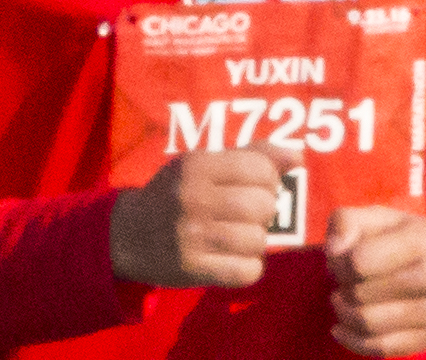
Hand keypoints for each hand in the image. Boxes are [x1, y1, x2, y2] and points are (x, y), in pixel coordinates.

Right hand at [107, 151, 294, 291]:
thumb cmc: (176, 193)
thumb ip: (252, 155)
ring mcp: (193, 236)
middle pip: (263, 206)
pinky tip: (233, 257)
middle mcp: (194, 197)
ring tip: (237, 235)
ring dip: (255, 240)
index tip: (252, 186)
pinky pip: (247, 271)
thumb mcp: (204, 164)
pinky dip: (248, 266)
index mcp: (197, 164)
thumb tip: (298, 157)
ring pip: (258, 240)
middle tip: (246, 214)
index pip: (260, 169)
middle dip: (263, 211)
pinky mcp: (193, 269)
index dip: (267, 180)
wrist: (127, 234)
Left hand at [322, 206, 425, 355]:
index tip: (340, 260)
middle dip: (341, 288)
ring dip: (345, 314)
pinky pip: (385, 349)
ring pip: (370, 325)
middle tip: (342, 281)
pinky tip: (341, 329)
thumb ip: (348, 221)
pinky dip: (354, 342)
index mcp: (421, 241)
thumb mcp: (384, 215)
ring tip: (343, 301)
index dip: (339, 264)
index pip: (360, 262)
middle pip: (361, 295)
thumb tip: (332, 254)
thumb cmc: (420, 236)